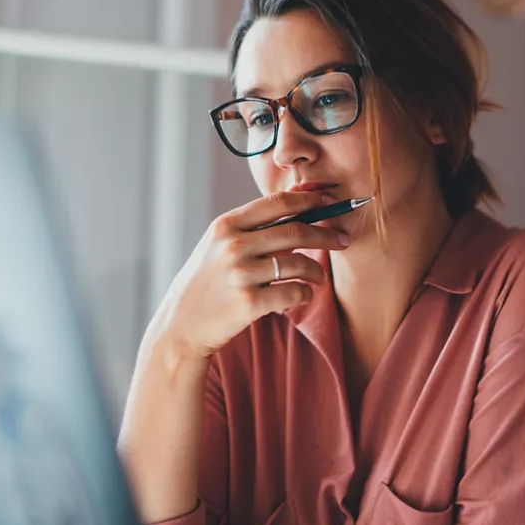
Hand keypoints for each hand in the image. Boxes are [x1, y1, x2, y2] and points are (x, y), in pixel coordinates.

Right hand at [145, 191, 350, 356]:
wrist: (181, 326)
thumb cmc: (206, 283)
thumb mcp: (217, 246)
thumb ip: (251, 227)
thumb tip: (297, 204)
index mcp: (226, 225)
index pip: (277, 203)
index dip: (310, 199)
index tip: (331, 200)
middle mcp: (233, 245)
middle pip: (295, 231)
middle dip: (326, 235)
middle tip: (343, 240)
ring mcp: (241, 274)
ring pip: (299, 264)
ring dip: (318, 271)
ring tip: (319, 277)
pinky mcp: (249, 303)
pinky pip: (294, 293)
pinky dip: (305, 293)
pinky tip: (302, 295)